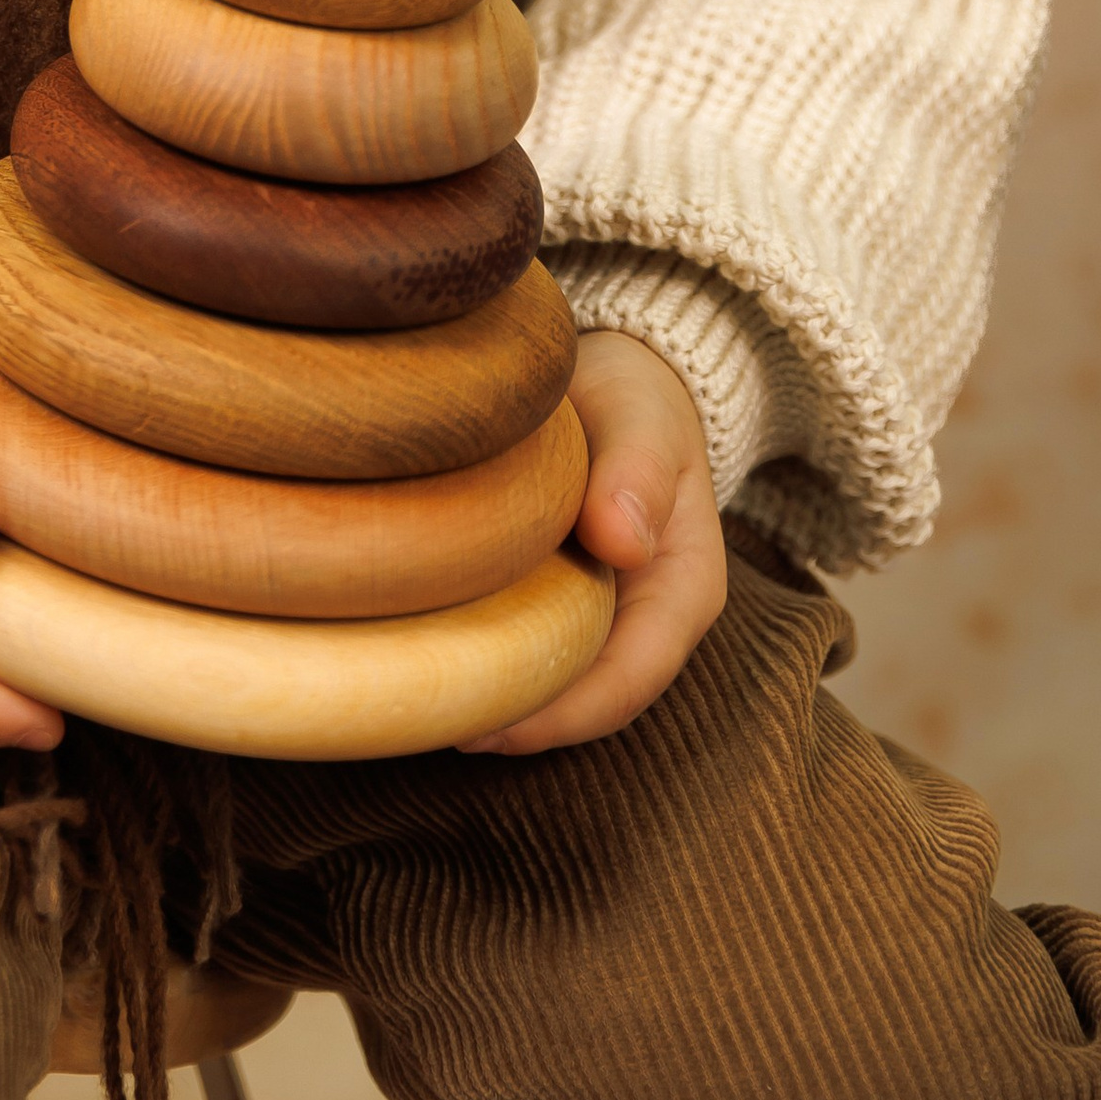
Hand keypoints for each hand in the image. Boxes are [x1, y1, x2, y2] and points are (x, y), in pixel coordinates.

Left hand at [460, 328, 725, 753]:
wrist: (619, 371)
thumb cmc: (637, 395)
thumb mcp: (644, 416)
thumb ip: (638, 470)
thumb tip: (622, 541)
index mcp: (682, 593)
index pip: (626, 682)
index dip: (558, 716)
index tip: (487, 728)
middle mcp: (644, 620)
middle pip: (582, 698)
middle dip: (514, 721)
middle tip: (429, 719)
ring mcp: (601, 612)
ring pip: (550, 678)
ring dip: (492, 694)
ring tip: (417, 697)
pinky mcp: (559, 596)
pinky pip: (524, 639)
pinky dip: (481, 650)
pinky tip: (424, 644)